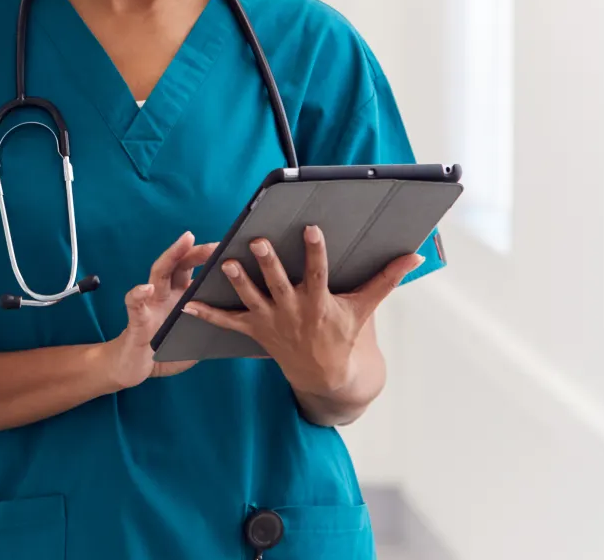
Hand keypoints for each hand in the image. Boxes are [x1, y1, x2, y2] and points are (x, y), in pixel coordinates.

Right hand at [103, 231, 219, 388]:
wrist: (136, 368)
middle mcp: (165, 294)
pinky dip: (138, 295)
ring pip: (158, 273)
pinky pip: (134, 304)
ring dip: (171, 256)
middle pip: (179, 264)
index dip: (210, 258)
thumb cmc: (166, 351)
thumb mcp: (195, 336)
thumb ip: (212, 324)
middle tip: (216, 244)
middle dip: (196, 251)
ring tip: (184, 242)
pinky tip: (146, 289)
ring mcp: (150, 304)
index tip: (231, 249)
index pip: (194, 270)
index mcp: (181, 297)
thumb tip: (246, 323)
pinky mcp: (136, 320)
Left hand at [182, 225, 422, 397]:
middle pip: (279, 283)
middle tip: (258, 242)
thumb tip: (415, 256)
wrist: (326, 375)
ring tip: (225, 262)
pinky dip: (208, 315)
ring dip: (238, 282)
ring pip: (252, 298)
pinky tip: (188, 304)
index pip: (318, 272)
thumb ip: (386, 279)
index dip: (315, 251)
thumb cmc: (344, 333)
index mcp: (319, 301)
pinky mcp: (255, 330)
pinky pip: (228, 323)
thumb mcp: (364, 307)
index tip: (311, 228)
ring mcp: (272, 321)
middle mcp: (293, 310)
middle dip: (269, 263)